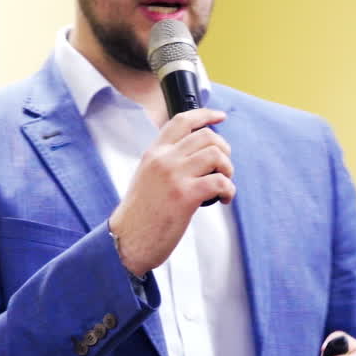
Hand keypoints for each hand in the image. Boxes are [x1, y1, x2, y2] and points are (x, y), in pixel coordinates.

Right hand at [108, 109, 233, 275]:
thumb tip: (195, 157)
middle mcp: (164, 159)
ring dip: (228, 169)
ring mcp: (174, 176)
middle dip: (224, 150)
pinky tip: (224, 199)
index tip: (220, 117)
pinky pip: (220, 182)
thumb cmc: (139, 215)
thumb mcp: (146, 177)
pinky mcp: (185, 196)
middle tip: (224, 168)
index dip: (205, 115)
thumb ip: (166, 162)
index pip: (181, 121)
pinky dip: (229, 190)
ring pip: (216, 155)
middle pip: (206, 136)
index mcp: (154, 153)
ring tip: (224, 184)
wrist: (126, 240)